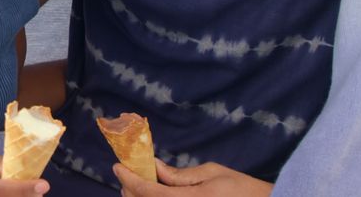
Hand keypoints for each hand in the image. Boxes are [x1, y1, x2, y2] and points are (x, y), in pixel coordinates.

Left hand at [114, 159, 271, 196]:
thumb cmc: (242, 190)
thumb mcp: (212, 173)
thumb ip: (179, 175)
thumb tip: (154, 168)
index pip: (148, 192)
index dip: (129, 179)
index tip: (117, 166)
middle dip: (131, 190)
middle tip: (128, 175)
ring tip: (141, 185)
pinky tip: (156, 194)